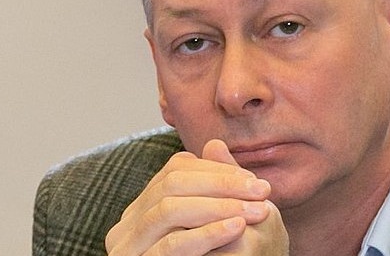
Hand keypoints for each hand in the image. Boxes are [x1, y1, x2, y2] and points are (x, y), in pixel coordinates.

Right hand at [105, 139, 287, 255]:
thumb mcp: (219, 218)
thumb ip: (216, 184)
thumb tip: (216, 144)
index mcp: (145, 204)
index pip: (176, 169)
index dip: (219, 171)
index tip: (257, 183)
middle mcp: (128, 222)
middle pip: (172, 183)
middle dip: (222, 185)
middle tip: (262, 192)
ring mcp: (127, 245)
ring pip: (169, 209)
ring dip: (218, 206)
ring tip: (254, 211)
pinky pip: (171, 244)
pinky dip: (207, 233)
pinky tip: (236, 228)